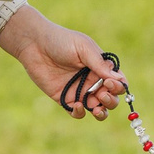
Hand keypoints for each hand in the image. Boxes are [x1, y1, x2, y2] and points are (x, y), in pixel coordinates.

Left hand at [0, 4, 123, 118]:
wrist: (34, 44)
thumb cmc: (61, 41)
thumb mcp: (83, 48)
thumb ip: (100, 64)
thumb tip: (119, 79)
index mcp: (101, 67)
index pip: (118, 82)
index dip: (119, 86)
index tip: (110, 83)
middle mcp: (93, 81)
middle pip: (111, 98)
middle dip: (111, 100)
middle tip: (102, 94)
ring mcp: (79, 91)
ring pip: (98, 109)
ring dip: (102, 112)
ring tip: (96, 108)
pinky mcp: (65, 99)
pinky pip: (78, 113)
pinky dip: (81, 113)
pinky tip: (78, 105)